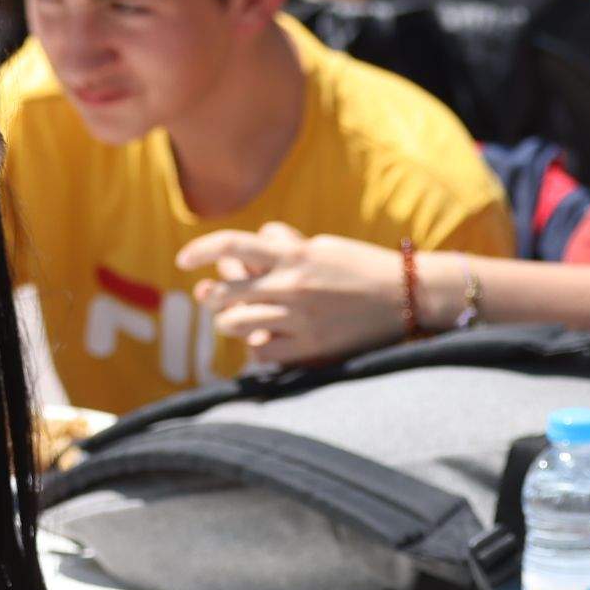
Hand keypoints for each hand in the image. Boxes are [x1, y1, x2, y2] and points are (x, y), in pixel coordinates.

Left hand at [177, 224, 405, 364]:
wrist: (406, 298)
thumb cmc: (362, 268)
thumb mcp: (323, 247)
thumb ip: (287, 244)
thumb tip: (259, 236)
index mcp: (293, 255)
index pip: (232, 245)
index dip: (201, 250)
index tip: (183, 260)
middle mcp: (291, 286)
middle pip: (224, 292)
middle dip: (212, 295)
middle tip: (211, 296)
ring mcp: (298, 320)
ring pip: (236, 324)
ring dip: (228, 322)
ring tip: (234, 320)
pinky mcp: (309, 349)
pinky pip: (263, 353)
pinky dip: (256, 347)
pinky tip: (262, 342)